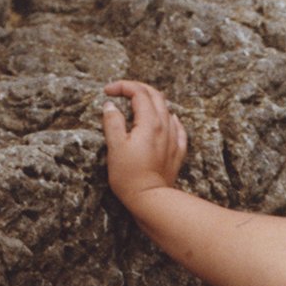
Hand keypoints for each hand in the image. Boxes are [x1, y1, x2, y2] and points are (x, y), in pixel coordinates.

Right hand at [101, 79, 187, 206]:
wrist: (151, 199)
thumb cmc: (130, 175)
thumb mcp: (115, 146)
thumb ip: (112, 122)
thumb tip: (110, 106)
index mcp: (151, 122)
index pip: (139, 92)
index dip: (122, 86)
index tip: (107, 91)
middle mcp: (166, 127)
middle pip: (155, 96)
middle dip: (137, 88)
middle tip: (121, 91)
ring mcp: (174, 139)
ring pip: (167, 110)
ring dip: (151, 102)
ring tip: (137, 104)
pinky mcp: (177, 152)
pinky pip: (178, 128)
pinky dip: (168, 119)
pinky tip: (166, 120)